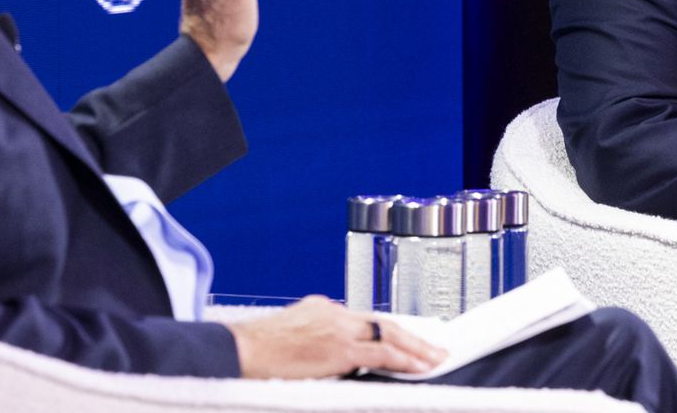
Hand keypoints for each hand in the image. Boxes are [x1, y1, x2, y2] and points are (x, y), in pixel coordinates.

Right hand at [228, 296, 446, 378]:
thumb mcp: (291, 334)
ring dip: (416, 348)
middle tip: (435, 346)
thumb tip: (332, 356)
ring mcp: (338, 328)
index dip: (389, 332)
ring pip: (389, 334)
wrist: (240, 351)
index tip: (407, 339)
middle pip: (383, 322)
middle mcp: (334, 313)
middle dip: (413, 335)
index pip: (365, 319)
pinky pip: (382, 353)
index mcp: (323, 308)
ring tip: (436, 358)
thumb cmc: (257, 351)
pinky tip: (419, 367)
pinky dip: (404, 359)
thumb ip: (316, 339)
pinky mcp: (339, 349)